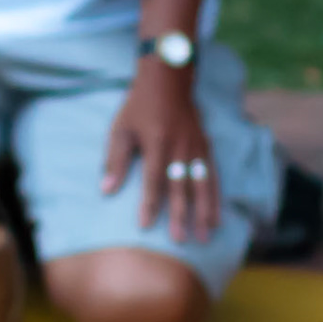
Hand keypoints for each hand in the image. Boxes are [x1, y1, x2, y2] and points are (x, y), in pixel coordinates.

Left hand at [102, 55, 218, 244]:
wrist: (167, 81)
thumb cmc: (139, 107)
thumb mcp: (121, 129)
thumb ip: (115, 161)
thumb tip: (106, 191)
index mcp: (156, 143)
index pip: (152, 181)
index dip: (149, 204)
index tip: (145, 226)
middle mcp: (179, 148)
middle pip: (180, 187)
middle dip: (180, 215)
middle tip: (180, 241)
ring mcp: (196, 148)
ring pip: (202, 185)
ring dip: (204, 212)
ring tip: (205, 236)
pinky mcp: (206, 147)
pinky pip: (214, 176)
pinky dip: (215, 198)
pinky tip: (217, 216)